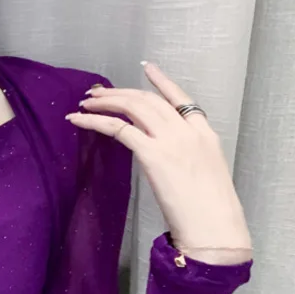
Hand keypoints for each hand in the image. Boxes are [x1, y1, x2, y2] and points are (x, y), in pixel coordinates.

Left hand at [66, 61, 252, 263]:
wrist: (214, 225)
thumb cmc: (210, 212)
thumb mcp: (206, 176)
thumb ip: (186, 161)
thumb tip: (166, 165)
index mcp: (205, 133)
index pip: (180, 98)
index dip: (162, 81)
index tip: (147, 68)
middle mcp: (187, 130)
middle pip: (148, 100)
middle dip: (120, 93)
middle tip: (97, 93)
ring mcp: (171, 140)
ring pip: (133, 107)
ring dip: (106, 102)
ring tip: (85, 103)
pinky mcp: (153, 154)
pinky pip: (119, 129)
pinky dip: (96, 121)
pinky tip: (81, 119)